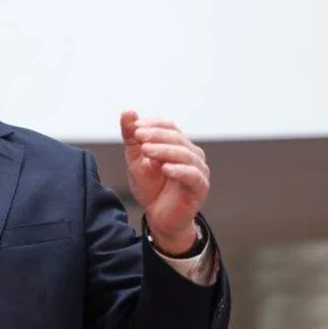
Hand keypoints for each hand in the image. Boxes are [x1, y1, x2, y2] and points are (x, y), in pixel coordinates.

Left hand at [120, 111, 209, 253]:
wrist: (158, 217)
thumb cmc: (151, 188)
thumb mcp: (136, 160)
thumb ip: (132, 137)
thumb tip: (128, 112)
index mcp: (178, 145)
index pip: (170, 126)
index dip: (153, 124)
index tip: (134, 127)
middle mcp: (191, 155)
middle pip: (177, 138)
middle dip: (156, 135)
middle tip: (138, 136)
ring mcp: (198, 171)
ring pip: (185, 155)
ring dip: (165, 150)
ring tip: (147, 151)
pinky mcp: (200, 188)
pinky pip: (193, 176)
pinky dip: (180, 170)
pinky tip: (165, 168)